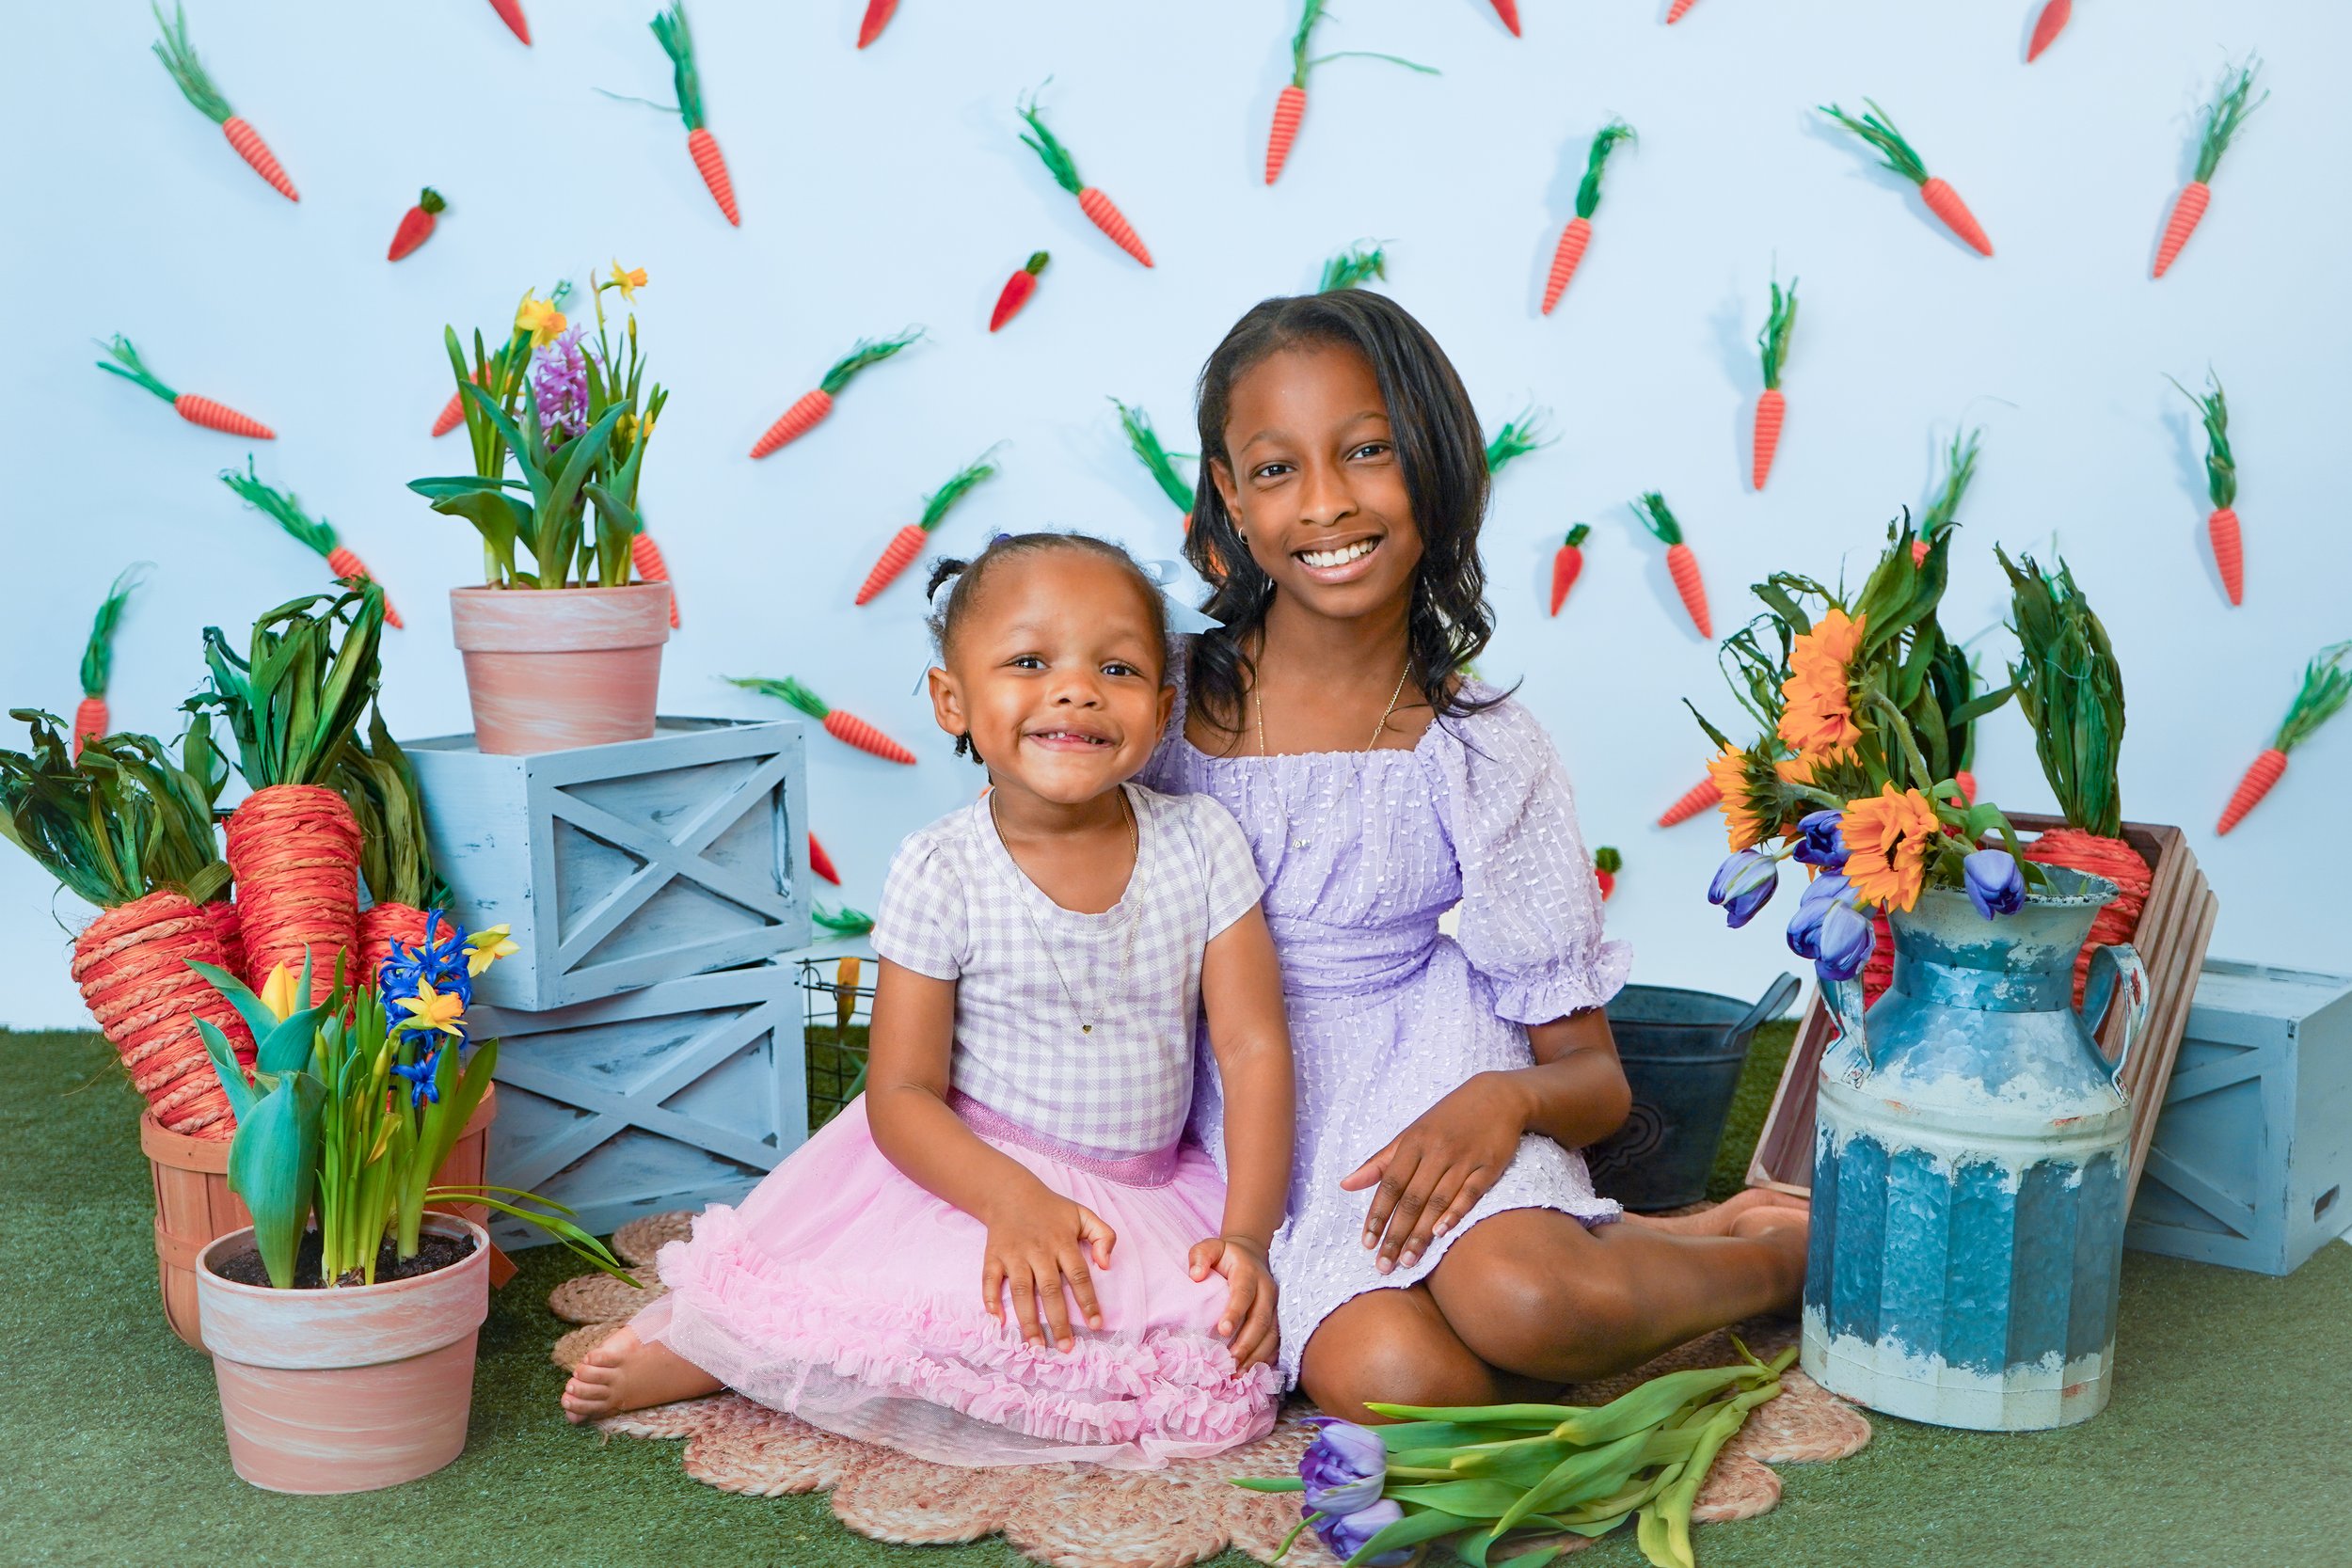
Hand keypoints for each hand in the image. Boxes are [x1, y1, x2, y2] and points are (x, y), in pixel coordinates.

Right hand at [981, 1181, 1116, 1352]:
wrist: (1010, 1193)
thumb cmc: (1051, 1210)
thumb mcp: (1083, 1214)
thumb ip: (1104, 1236)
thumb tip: (1106, 1265)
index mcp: (1063, 1242)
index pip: (1079, 1276)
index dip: (1088, 1302)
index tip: (1096, 1325)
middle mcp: (1038, 1251)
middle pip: (1050, 1291)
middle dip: (1059, 1322)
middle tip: (1067, 1348)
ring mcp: (1014, 1255)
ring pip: (1021, 1292)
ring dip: (1028, 1321)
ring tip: (1037, 1347)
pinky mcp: (993, 1256)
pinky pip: (989, 1280)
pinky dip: (990, 1300)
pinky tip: (998, 1321)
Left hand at [1188, 1234, 1278, 1370]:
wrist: (1251, 1255)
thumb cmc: (1225, 1256)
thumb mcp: (1210, 1247)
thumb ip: (1200, 1256)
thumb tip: (1195, 1275)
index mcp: (1249, 1272)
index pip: (1244, 1293)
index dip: (1235, 1312)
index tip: (1222, 1330)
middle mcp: (1267, 1290)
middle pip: (1261, 1319)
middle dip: (1247, 1343)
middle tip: (1230, 1361)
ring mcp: (1275, 1306)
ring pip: (1272, 1334)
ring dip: (1256, 1356)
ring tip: (1238, 1373)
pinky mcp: (1277, 1319)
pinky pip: (1276, 1341)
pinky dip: (1265, 1358)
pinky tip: (1250, 1372)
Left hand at [1339, 1072, 1525, 1273]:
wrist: (1497, 1097)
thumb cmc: (1447, 1118)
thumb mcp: (1411, 1133)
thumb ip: (1380, 1161)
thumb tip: (1345, 1184)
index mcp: (1413, 1142)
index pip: (1390, 1184)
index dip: (1377, 1214)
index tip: (1367, 1243)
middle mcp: (1436, 1151)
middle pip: (1412, 1199)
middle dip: (1396, 1234)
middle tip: (1384, 1265)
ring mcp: (1463, 1159)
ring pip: (1438, 1201)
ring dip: (1421, 1233)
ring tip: (1408, 1260)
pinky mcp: (1489, 1166)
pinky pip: (1470, 1194)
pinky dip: (1455, 1213)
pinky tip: (1441, 1233)